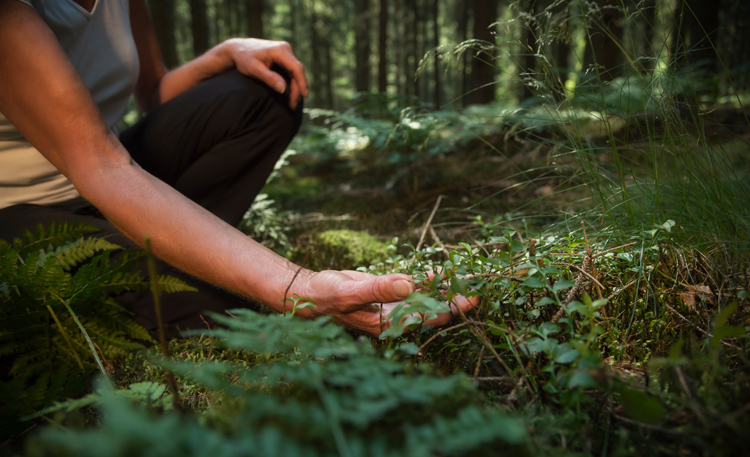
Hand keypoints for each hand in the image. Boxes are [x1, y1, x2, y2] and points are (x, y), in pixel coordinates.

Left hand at [224, 38, 308, 109]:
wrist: (237, 48)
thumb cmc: (243, 58)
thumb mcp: (254, 69)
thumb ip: (269, 78)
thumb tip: (283, 89)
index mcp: (279, 50)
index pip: (296, 68)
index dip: (302, 82)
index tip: (304, 96)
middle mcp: (285, 49)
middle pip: (297, 71)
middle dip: (297, 89)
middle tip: (293, 105)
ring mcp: (285, 51)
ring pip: (295, 72)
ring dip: (295, 86)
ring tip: (292, 102)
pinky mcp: (283, 56)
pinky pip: (291, 70)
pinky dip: (291, 81)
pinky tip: (290, 92)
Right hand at [290, 270, 478, 336]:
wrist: (311, 293)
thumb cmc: (326, 296)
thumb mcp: (349, 292)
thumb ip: (378, 289)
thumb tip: (409, 284)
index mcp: (389, 323)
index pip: (429, 319)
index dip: (453, 308)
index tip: (472, 295)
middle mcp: (396, 318)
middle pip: (435, 312)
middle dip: (457, 300)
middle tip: (480, 286)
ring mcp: (394, 306)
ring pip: (428, 300)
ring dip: (446, 290)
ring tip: (469, 278)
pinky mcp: (390, 295)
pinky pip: (416, 289)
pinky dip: (430, 281)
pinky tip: (444, 273)